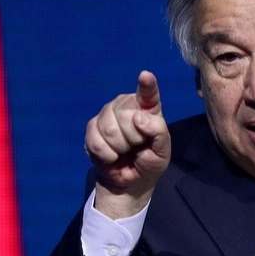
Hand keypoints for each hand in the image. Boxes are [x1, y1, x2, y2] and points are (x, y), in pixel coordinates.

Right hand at [84, 71, 170, 218]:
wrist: (131, 180)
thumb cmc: (150, 160)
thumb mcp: (162, 150)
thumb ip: (158, 132)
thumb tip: (139, 118)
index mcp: (149, 108)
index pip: (148, 92)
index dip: (147, 84)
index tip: (145, 75)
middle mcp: (127, 105)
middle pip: (126, 116)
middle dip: (133, 138)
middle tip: (137, 146)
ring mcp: (108, 114)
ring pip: (110, 128)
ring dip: (119, 147)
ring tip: (124, 151)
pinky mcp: (92, 127)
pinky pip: (96, 140)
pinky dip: (106, 154)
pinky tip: (112, 156)